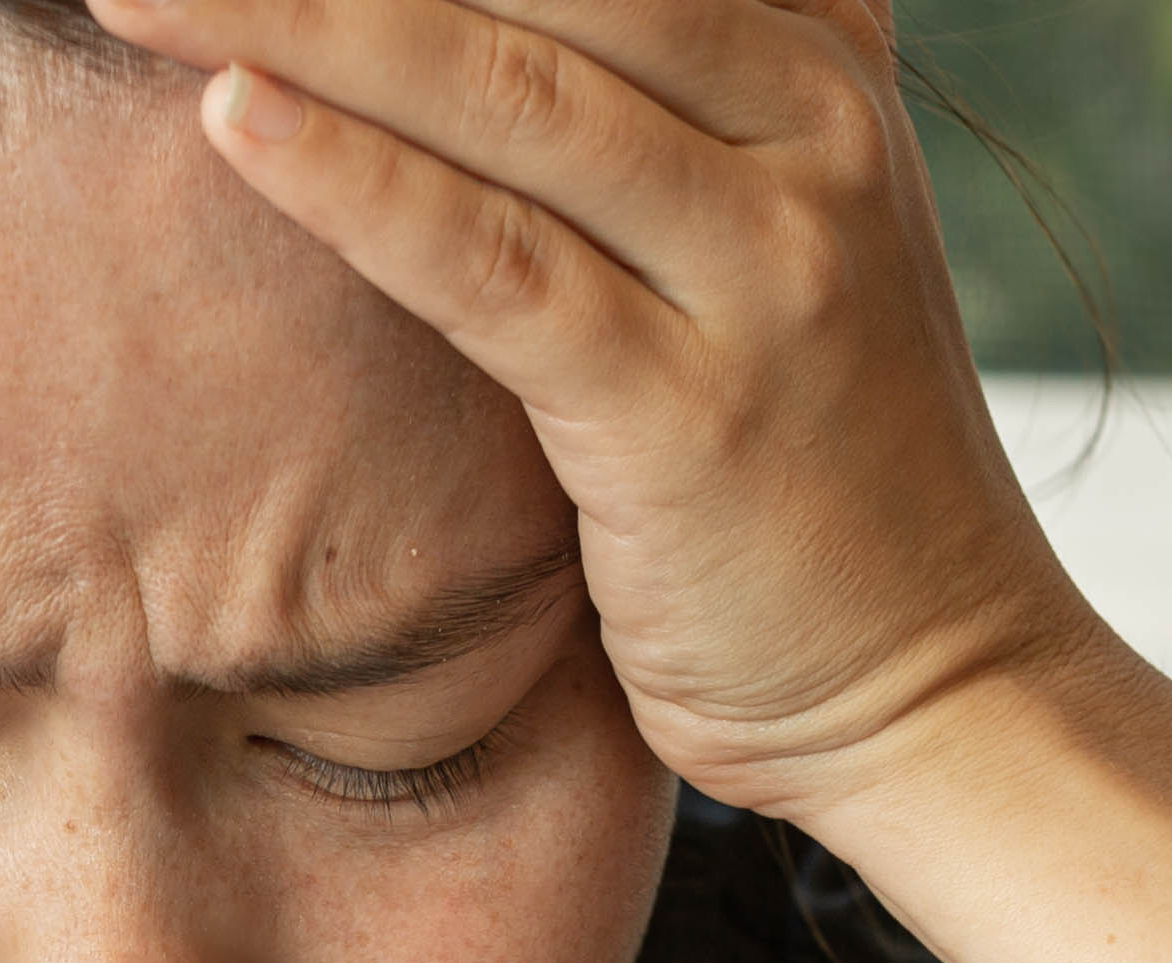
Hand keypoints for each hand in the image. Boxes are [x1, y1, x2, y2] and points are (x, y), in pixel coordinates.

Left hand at [83, 0, 1113, 823]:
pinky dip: (352, 179)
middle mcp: (812, 126)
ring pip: (500, 86)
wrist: (939, 688)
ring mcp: (763, 264)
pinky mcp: (685, 410)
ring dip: (294, 21)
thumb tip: (484, 52)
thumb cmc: (813, 473)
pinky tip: (232, 116)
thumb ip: (679, 111)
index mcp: (821, 61)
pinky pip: (490, 261)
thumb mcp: (776, 237)